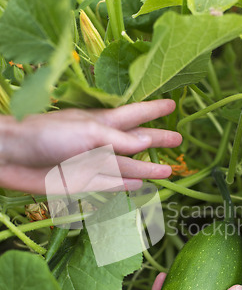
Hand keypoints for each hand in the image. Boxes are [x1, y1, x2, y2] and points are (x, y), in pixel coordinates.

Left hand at [0, 100, 180, 193]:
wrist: (14, 157)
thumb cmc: (48, 134)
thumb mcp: (88, 131)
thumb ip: (119, 138)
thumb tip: (148, 140)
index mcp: (102, 122)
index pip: (135, 113)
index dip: (154, 109)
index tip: (172, 104)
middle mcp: (101, 142)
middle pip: (136, 142)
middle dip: (157, 140)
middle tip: (178, 139)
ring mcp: (93, 164)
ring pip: (127, 167)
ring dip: (147, 168)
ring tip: (169, 169)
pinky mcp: (83, 182)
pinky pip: (110, 185)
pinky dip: (125, 185)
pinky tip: (139, 185)